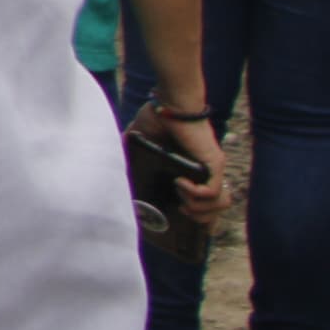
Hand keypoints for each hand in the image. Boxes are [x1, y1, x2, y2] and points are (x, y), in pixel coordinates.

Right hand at [137, 102, 232, 224]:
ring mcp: (213, 169)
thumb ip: (129, 155)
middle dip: (201, 220)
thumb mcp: (139, 143)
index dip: (204, 218)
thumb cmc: (157, 117)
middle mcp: (208, 172)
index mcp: (194, 170)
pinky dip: (195, 194)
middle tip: (181, 212)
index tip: (192, 227)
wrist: (170, 101)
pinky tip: (180, 184)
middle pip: (218, 209)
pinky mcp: (214, 163)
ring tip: (183, 202)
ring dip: (200, 209)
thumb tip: (110, 169)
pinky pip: (211, 192)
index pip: (208, 201)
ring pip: (220, 203)